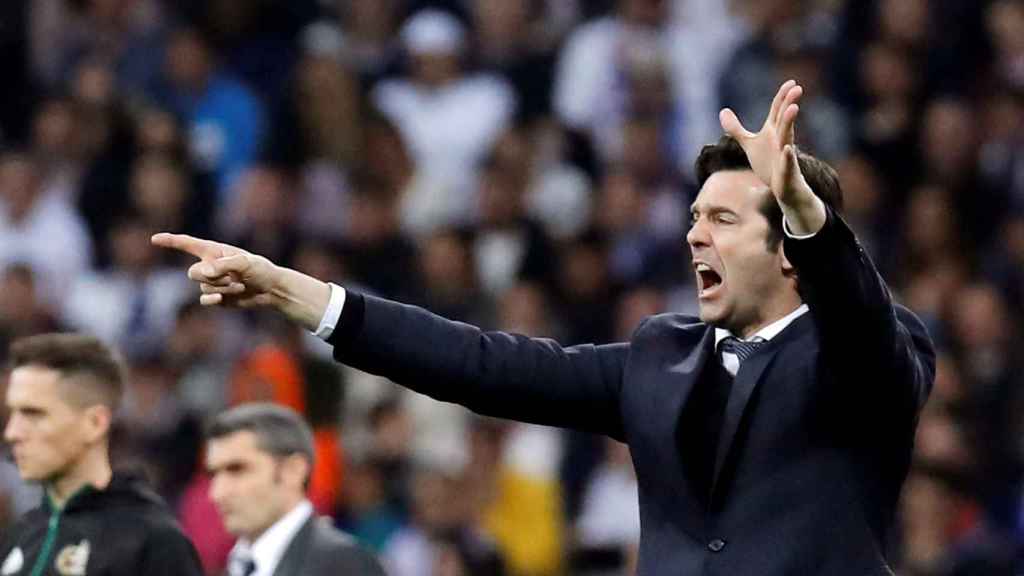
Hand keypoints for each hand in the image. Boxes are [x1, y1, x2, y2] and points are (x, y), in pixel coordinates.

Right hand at [151, 233, 277, 307]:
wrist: (270, 289)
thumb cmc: (261, 270)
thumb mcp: (245, 263)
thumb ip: (222, 265)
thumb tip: (203, 273)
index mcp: (214, 251)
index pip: (188, 244)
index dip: (170, 241)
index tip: (154, 239)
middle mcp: (210, 265)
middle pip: (193, 273)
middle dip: (210, 277)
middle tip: (233, 277)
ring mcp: (212, 282)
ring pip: (202, 287)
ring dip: (222, 288)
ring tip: (241, 285)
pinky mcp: (216, 297)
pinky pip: (204, 299)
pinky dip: (211, 300)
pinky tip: (221, 299)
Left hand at [719, 80, 814, 206]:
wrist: (782, 187)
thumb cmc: (769, 163)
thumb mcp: (749, 144)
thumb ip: (736, 129)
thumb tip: (722, 111)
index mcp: (773, 132)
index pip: (778, 110)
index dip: (783, 96)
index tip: (791, 82)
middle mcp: (781, 140)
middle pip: (784, 119)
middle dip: (789, 104)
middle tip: (797, 89)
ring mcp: (785, 154)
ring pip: (788, 137)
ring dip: (790, 123)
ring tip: (794, 108)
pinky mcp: (786, 170)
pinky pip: (787, 162)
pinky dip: (787, 156)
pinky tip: (787, 149)